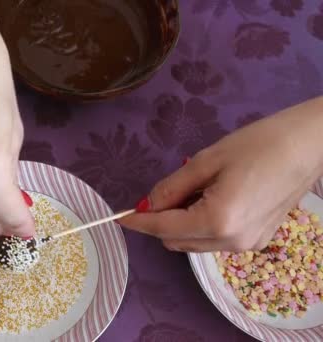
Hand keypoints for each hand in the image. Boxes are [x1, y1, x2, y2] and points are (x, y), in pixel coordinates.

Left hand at [119, 97, 322, 251]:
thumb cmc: (259, 144)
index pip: (163, 228)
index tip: (118, 217)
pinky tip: (212, 197)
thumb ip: (171, 187)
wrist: (310, 145)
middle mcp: (231, 242)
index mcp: (217, 221)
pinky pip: (214, 239)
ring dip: (180, 223)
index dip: (138, 222)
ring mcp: (247, 245)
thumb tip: (145, 205)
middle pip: (175, 241)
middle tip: (164, 190)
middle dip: (160, 221)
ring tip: (194, 189)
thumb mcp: (207, 161)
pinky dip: (200, 224)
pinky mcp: (257, 240)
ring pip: (193, 243)